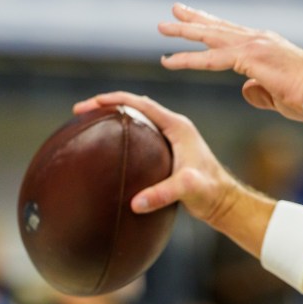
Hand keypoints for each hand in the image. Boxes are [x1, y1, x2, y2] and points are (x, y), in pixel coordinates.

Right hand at [72, 92, 236, 224]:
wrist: (223, 200)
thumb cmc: (210, 192)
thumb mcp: (188, 190)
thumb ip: (164, 194)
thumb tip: (135, 203)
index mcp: (177, 126)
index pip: (141, 103)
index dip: (114, 100)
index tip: (90, 103)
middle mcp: (174, 126)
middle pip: (135, 106)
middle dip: (107, 104)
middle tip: (79, 110)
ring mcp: (170, 137)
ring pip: (137, 118)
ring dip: (113, 117)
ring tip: (87, 122)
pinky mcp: (166, 149)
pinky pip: (139, 134)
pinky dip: (121, 133)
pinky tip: (105, 146)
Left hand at [158, 3, 302, 120]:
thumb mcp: (277, 93)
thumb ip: (258, 90)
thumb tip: (246, 89)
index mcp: (265, 45)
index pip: (232, 33)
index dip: (212, 26)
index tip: (195, 19)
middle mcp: (259, 39)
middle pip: (219, 26)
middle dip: (195, 18)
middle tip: (174, 10)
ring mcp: (255, 45)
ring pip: (212, 36)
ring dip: (185, 31)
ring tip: (162, 27)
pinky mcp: (251, 57)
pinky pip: (212, 59)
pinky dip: (189, 59)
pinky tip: (169, 60)